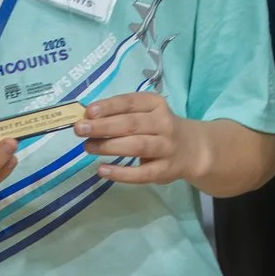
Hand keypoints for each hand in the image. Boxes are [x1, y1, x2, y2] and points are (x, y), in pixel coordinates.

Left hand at [77, 91, 205, 184]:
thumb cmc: (159, 128)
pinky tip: (103, 170)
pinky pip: (142, 173)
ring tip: (88, 147)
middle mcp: (164, 124)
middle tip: (80, 129)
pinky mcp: (165, 170)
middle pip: (132, 124)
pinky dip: (122, 173)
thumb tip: (86, 120)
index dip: (109, 106)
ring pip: (138, 146)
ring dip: (110, 146)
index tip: (88, 112)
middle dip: (104, 126)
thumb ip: (119, 115)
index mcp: (156, 105)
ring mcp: (166, 148)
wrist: (194, 149)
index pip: (131, 102)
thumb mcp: (146, 113)